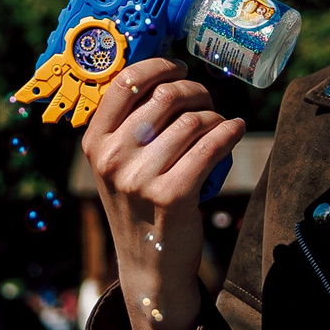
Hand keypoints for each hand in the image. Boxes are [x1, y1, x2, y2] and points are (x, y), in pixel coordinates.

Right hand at [81, 56, 244, 329]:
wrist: (148, 263)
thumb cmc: (138, 204)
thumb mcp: (116, 165)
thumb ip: (127, 126)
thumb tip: (163, 74)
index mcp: (94, 143)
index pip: (124, 83)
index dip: (157, 66)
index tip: (178, 68)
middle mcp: (112, 158)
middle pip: (165, 95)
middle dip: (195, 89)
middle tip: (206, 99)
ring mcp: (140, 178)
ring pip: (193, 120)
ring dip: (215, 115)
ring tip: (219, 123)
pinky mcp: (173, 194)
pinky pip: (210, 145)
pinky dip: (229, 131)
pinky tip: (235, 129)